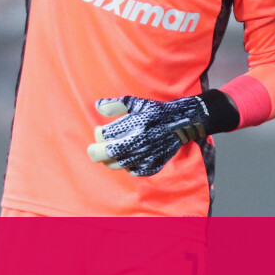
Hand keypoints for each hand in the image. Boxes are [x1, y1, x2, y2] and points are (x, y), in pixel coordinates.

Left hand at [88, 92, 235, 176]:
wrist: (182, 123)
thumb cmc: (156, 111)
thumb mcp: (136, 103)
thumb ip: (115, 104)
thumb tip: (97, 106)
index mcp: (135, 123)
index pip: (105, 134)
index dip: (98, 133)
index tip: (100, 132)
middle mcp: (141, 140)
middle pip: (107, 153)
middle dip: (95, 151)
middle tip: (92, 149)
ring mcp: (148, 155)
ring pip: (117, 164)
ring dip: (110, 159)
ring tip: (110, 152)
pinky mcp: (154, 165)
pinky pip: (133, 170)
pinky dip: (127, 165)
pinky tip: (128, 157)